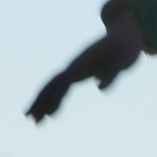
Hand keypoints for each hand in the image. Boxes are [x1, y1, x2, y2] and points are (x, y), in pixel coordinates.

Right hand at [26, 15, 143, 122]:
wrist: (127, 36)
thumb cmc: (125, 49)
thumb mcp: (122, 62)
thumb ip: (111, 75)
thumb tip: (100, 88)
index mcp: (82, 64)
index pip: (62, 83)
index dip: (53, 98)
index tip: (46, 114)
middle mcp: (74, 66)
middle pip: (51, 84)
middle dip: (40, 101)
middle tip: (29, 118)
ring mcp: (75, 68)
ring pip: (53, 86)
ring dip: (43, 102)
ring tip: (34, 120)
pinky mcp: (80, 71)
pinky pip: (62, 87)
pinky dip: (55, 99)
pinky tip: (52, 112)